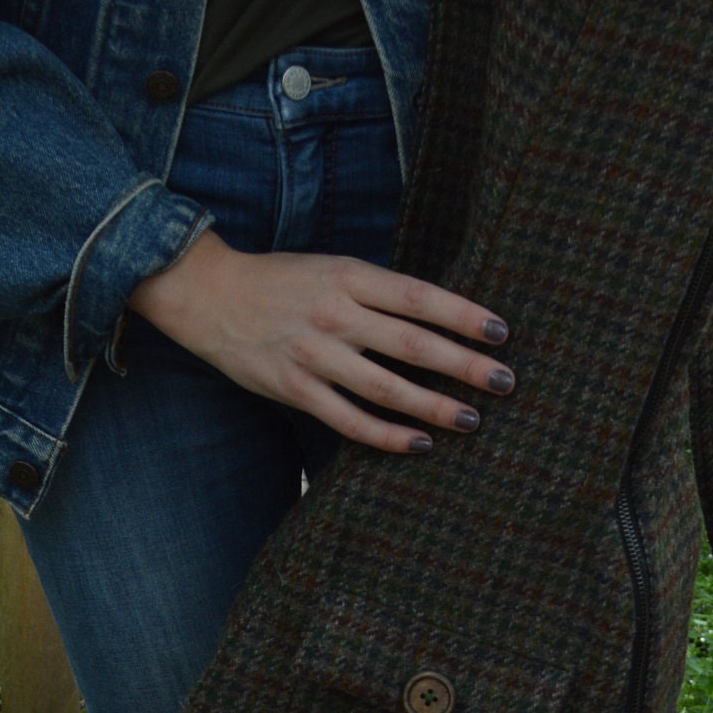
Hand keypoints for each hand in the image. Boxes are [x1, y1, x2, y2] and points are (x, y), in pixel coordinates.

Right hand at [130, 233, 513, 453]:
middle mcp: (334, 314)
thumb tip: (440, 319)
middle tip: (505, 383)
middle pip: (412, 345)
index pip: (418, 297)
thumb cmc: (282, 282)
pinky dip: (387, 436)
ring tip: (472, 420)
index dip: (463, 315)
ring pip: (386, 388)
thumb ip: (378, 292)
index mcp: (348, 276)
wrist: (207, 295)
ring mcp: (313, 354)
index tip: (501, 332)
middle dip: (464, 366)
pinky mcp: (294, 388)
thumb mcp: (332, 269)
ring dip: (434, 407)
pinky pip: (349, 421)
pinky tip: (420, 443)